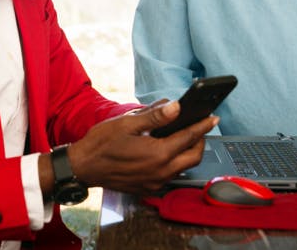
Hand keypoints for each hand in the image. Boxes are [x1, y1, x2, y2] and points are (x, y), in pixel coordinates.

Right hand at [67, 100, 217, 194]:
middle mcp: (161, 172)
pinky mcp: (148, 188)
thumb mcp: (127, 123)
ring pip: (183, 168)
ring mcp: (155, 183)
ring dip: (188, 153)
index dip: (203, 126)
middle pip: (194, 157)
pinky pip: (170, 176)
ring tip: (183, 137)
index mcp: (158, 154)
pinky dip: (174, 163)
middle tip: (199, 128)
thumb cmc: (101, 143)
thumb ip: (155, 116)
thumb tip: (176, 106)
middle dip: (200, 141)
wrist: (83, 167)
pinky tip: (165, 152)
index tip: (213, 117)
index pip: (189, 137)